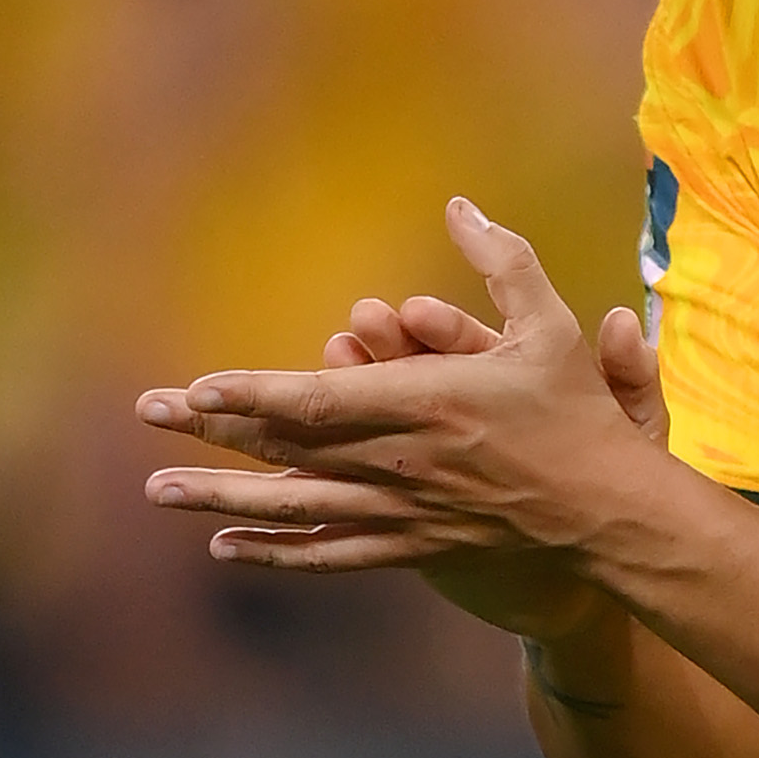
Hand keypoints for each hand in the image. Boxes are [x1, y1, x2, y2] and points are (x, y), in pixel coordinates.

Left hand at [140, 199, 666, 640]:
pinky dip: (275, 550)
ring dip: (221, 497)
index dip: (254, 394)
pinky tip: (228, 546)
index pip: (321, 400)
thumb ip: (503, 261)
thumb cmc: (578, 415)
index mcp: (428, 403)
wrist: (608, 514)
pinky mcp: (411, 546)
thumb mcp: (552, 325)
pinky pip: (329, 551)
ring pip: (295, 506)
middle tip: (151, 414)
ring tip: (159, 489)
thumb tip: (460, 205)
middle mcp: (402, 461)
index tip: (199, 387)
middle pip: (289, 449)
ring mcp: (403, 510)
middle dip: (213, 432)